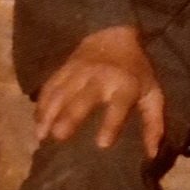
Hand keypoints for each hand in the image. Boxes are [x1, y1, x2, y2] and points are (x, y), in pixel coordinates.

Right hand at [35, 25, 163, 156]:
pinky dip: (42, 104)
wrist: (115, 35)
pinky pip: (50, 86)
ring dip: (50, 113)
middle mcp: (102, 76)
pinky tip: (37, 122)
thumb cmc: (134, 71)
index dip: (112, 123)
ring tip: (41, 135)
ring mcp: (81, 71)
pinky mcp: (65, 68)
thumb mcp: (151, 93)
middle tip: (60, 136)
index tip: (102, 144)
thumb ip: (153, 123)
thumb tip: (151, 154)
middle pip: (84, 97)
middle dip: (71, 116)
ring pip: (62, 92)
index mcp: (126, 84)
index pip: (119, 104)